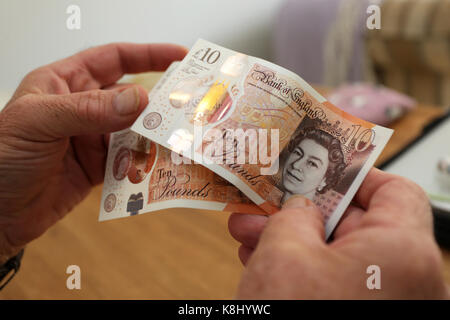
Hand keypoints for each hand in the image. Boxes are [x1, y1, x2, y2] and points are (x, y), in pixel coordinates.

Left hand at [0, 43, 186, 262]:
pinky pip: (128, 160)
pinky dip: (142, 163)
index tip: (180, 56)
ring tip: (176, 138)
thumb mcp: (39, 123)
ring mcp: (92, 138)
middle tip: (188, 105)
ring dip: (153, 135)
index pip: (113, 59)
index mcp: (64, 83)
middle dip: (159, 100)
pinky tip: (152, 167)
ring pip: (134, 130)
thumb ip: (88, 109)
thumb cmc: (1, 159)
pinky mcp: (98, 167)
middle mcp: (82, 108)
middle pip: (130, 96)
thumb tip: (139, 99)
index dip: (148, 55)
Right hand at [229, 168, 448, 298]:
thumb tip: (300, 207)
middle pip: (359, 224)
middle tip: (268, 204)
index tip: (316, 170)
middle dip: (304, 212)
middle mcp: (409, 282)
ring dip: (295, 241)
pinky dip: (303, 271)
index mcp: (403, 252)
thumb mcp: (284, 252)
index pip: (394, 190)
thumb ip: (295, 214)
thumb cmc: (297, 319)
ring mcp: (388, 305)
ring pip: (341, 257)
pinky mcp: (364, 318)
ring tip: (251, 234)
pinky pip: (338, 285)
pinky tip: (264, 263)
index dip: (352, 175)